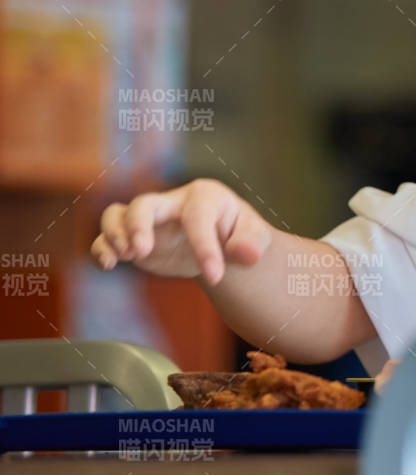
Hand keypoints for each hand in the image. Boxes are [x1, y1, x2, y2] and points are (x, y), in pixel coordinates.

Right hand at [91, 178, 275, 285]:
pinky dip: (102, 248)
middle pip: (145, 204)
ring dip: (114, 234)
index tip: (215, 277)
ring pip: (117, 213)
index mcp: (204, 196)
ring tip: (126, 257)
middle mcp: (171, 202)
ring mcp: (149, 219)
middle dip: (138, 225)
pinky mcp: (133, 237)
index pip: (198, 218)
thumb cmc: (238, 233)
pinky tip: (108, 265)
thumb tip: (245, 254)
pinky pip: (106, 236)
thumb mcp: (254, 235)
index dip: (204, 247)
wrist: (221, 241)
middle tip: (142, 252)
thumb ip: (252, 242)